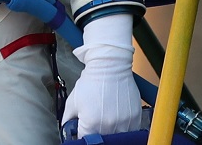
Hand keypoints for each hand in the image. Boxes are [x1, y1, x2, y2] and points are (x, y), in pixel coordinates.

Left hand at [62, 14, 141, 133]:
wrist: (110, 64)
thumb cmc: (92, 81)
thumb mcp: (72, 100)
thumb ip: (67, 119)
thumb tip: (66, 129)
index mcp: (91, 124)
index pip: (86, 141)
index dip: (84, 136)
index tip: (85, 131)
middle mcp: (109, 126)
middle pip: (103, 141)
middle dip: (97, 133)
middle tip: (96, 123)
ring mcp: (124, 122)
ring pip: (118, 138)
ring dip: (112, 131)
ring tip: (107, 117)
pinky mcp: (135, 117)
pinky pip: (131, 130)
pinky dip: (124, 127)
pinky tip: (118, 116)